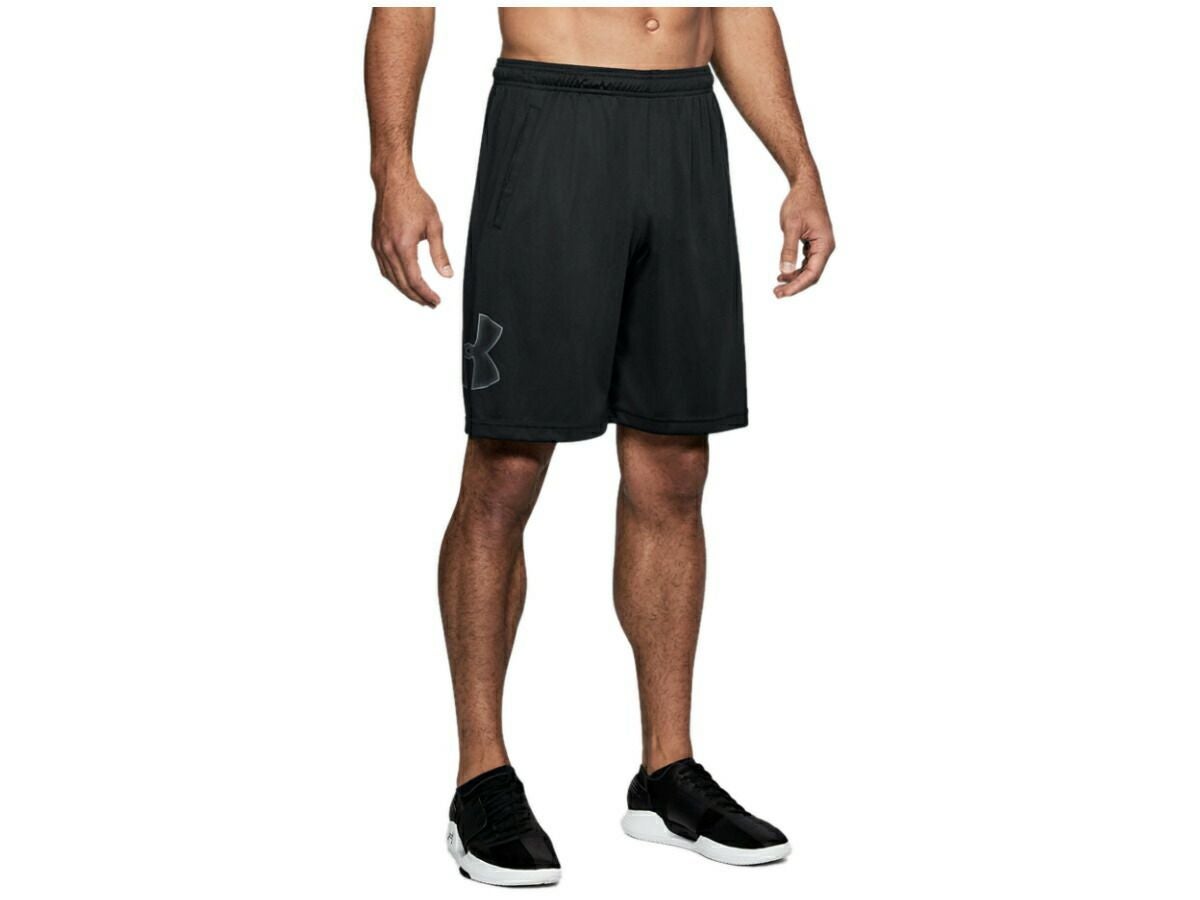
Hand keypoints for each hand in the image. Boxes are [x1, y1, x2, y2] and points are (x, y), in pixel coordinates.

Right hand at [371, 169, 451, 306]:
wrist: (393, 183)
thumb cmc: (413, 199)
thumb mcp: (434, 226)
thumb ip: (440, 253)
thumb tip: (447, 274)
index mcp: (403, 246)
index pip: (415, 280)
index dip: (426, 294)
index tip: (436, 300)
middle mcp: (388, 249)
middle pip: (402, 283)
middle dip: (417, 297)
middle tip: (429, 303)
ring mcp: (379, 247)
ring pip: (391, 278)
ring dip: (405, 290)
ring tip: (418, 296)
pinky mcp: (376, 243)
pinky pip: (384, 268)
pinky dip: (394, 279)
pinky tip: (402, 281)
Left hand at [775, 180, 834, 297]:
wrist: (806, 187)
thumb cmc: (801, 202)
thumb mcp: (791, 226)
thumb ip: (788, 249)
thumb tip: (785, 269)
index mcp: (824, 244)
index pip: (812, 274)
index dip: (797, 286)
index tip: (782, 293)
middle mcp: (825, 247)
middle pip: (812, 275)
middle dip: (794, 286)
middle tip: (777, 293)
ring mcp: (821, 246)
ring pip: (809, 270)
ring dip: (794, 279)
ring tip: (778, 285)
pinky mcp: (814, 243)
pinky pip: (807, 262)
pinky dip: (795, 269)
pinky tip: (783, 273)